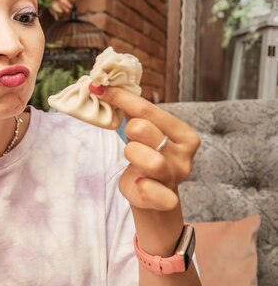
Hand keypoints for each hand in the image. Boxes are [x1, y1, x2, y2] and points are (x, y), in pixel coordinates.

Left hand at [91, 85, 200, 210]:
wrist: (152, 196)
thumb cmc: (145, 158)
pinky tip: (138, 182)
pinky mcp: (164, 199)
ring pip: (150, 160)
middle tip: (130, 138)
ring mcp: (175, 178)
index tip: (101, 89)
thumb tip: (103, 86)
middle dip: (130, 130)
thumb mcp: (143, 133)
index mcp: (183, 135)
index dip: (121, 98)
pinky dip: (143, 187)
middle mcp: (183, 156)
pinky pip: (152, 192)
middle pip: (143, 129)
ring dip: (132, 155)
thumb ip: (131, 112)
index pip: (148, 109)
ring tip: (133, 160)